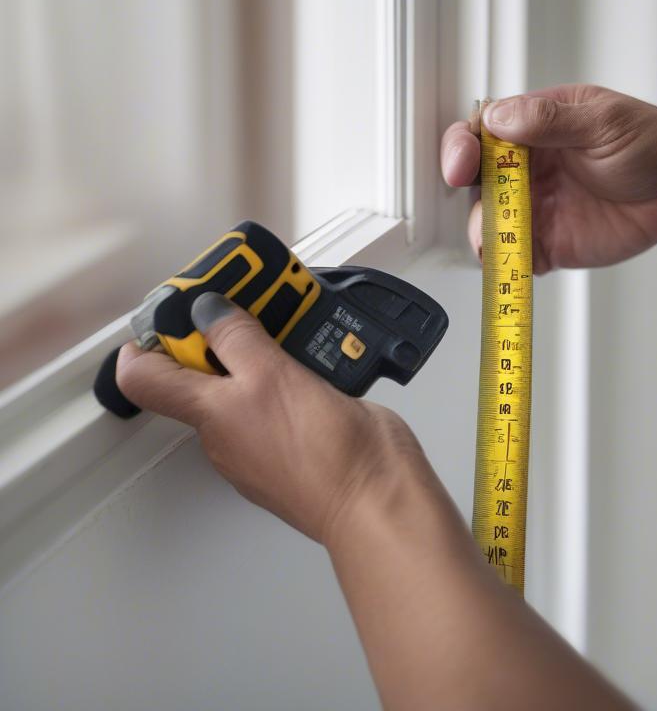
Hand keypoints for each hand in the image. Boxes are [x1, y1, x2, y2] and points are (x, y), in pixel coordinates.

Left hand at [115, 293, 424, 543]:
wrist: (375, 494)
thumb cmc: (320, 452)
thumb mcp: (271, 377)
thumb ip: (236, 340)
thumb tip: (205, 311)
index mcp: (207, 414)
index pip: (143, 378)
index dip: (147, 340)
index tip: (175, 309)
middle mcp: (228, 427)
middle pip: (201, 371)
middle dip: (219, 331)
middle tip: (247, 299)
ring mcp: (266, 432)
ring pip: (248, 378)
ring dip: (264, 345)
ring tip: (291, 316)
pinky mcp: (304, 430)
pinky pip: (286, 390)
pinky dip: (296, 365)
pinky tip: (319, 350)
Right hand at [440, 85, 656, 272]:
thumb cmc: (652, 143)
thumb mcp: (602, 122)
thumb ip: (549, 121)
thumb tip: (501, 117)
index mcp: (536, 126)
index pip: (482, 132)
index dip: (464, 147)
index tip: (463, 164)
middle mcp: (529, 166)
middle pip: (477, 180)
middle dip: (469, 196)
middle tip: (485, 209)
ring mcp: (537, 205)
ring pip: (490, 221)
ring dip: (486, 234)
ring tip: (502, 242)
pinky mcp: (551, 241)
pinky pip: (517, 255)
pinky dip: (511, 263)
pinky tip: (522, 262)